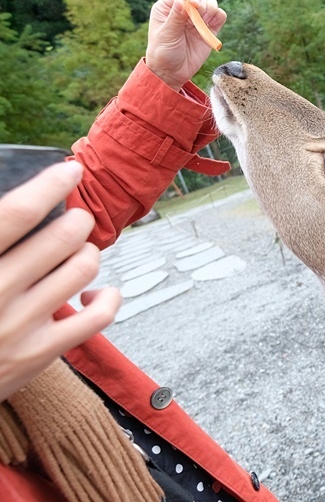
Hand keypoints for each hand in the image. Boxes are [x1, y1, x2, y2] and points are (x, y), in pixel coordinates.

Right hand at [0, 162, 120, 400]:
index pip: (16, 213)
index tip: (68, 171)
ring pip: (83, 268)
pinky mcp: (39, 353)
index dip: (49, 186)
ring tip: (76, 256)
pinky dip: (106, 298)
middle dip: (77, 222)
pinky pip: (99, 316)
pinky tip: (91, 292)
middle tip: (73, 222)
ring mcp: (18, 324)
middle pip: (63, 236)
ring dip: (87, 254)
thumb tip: (25, 204)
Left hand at [146, 0, 226, 90]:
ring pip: (211, 4)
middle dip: (203, 3)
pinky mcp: (209, 30)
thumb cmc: (164, 53)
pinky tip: (211, 26)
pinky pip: (219, 17)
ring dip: (211, 9)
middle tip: (200, 15)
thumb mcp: (167, 35)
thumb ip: (176, 17)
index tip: (195, 4)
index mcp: (168, 8)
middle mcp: (183, 11)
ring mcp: (197, 20)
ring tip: (205, 22)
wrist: (173, 73)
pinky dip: (219, 16)